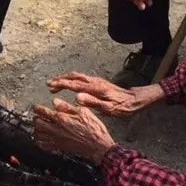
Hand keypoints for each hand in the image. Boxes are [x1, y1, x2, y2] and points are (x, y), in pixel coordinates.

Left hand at [33, 99, 116, 164]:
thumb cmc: (94, 129)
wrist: (98, 146)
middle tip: (37, 116)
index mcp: (62, 119)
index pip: (43, 112)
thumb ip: (67, 107)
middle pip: (37, 124)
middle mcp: (57, 130)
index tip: (36, 107)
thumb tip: (56, 102)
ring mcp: (57, 140)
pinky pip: (44, 146)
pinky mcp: (60, 148)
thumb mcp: (83, 112)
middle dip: (36, 119)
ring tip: (39, 127)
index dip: (37, 108)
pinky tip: (42, 139)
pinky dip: (40, 142)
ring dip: (37, 130)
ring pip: (38, 135)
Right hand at [47, 72, 165, 117]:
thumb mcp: (109, 109)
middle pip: (74, 77)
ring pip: (78, 76)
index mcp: (95, 88)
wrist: (136, 99)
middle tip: (49, 84)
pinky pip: (82, 78)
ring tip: (56, 84)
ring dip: (66, 79)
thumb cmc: (123, 107)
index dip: (61, 84)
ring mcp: (97, 81)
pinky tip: (70, 85)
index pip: (74, 84)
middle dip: (60, 80)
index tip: (51, 85)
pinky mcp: (99, 82)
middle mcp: (95, 82)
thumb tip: (77, 97)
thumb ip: (92, 103)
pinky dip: (72, 80)